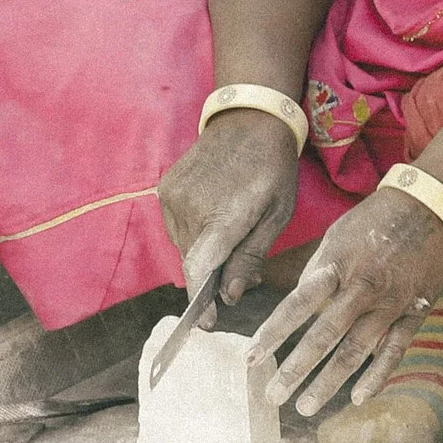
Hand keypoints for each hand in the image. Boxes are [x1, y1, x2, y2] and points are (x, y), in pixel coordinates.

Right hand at [158, 109, 301, 309]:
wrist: (250, 118)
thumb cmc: (274, 168)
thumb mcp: (278, 213)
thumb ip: (251, 255)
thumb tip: (229, 295)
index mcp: (224, 215)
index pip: (201, 269)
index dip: (200, 300)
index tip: (204, 323)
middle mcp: (191, 207)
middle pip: (194, 261)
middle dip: (213, 276)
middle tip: (238, 278)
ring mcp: (173, 197)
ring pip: (184, 245)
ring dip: (204, 253)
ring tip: (233, 240)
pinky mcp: (164, 189)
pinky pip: (176, 226)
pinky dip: (195, 233)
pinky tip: (217, 219)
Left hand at [249, 186, 442, 417]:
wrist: (432, 206)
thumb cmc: (377, 219)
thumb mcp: (338, 235)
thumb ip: (318, 271)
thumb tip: (298, 306)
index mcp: (339, 264)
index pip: (298, 304)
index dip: (272, 333)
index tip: (250, 359)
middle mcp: (363, 286)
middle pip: (324, 335)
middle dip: (296, 368)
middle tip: (272, 395)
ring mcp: (392, 301)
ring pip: (357, 349)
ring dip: (329, 381)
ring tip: (305, 406)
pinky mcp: (416, 310)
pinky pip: (396, 348)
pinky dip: (378, 374)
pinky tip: (359, 397)